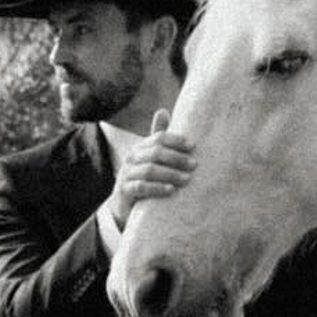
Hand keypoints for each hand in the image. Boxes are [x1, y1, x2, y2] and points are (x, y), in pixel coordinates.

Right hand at [109, 114, 194, 229]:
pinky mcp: (124, 191)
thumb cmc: (142, 179)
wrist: (122, 205)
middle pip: (155, 153)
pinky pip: (141, 187)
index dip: (176, 141)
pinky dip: (157, 188)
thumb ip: (158, 141)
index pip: (158, 138)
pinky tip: (171, 190)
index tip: (193, 146)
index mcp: (140, 147)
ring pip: (149, 170)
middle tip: (194, 165)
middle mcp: (131, 158)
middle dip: (176, 158)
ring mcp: (126, 174)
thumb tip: (162, 110)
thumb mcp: (150, 159)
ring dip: (170, 174)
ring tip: (187, 179)